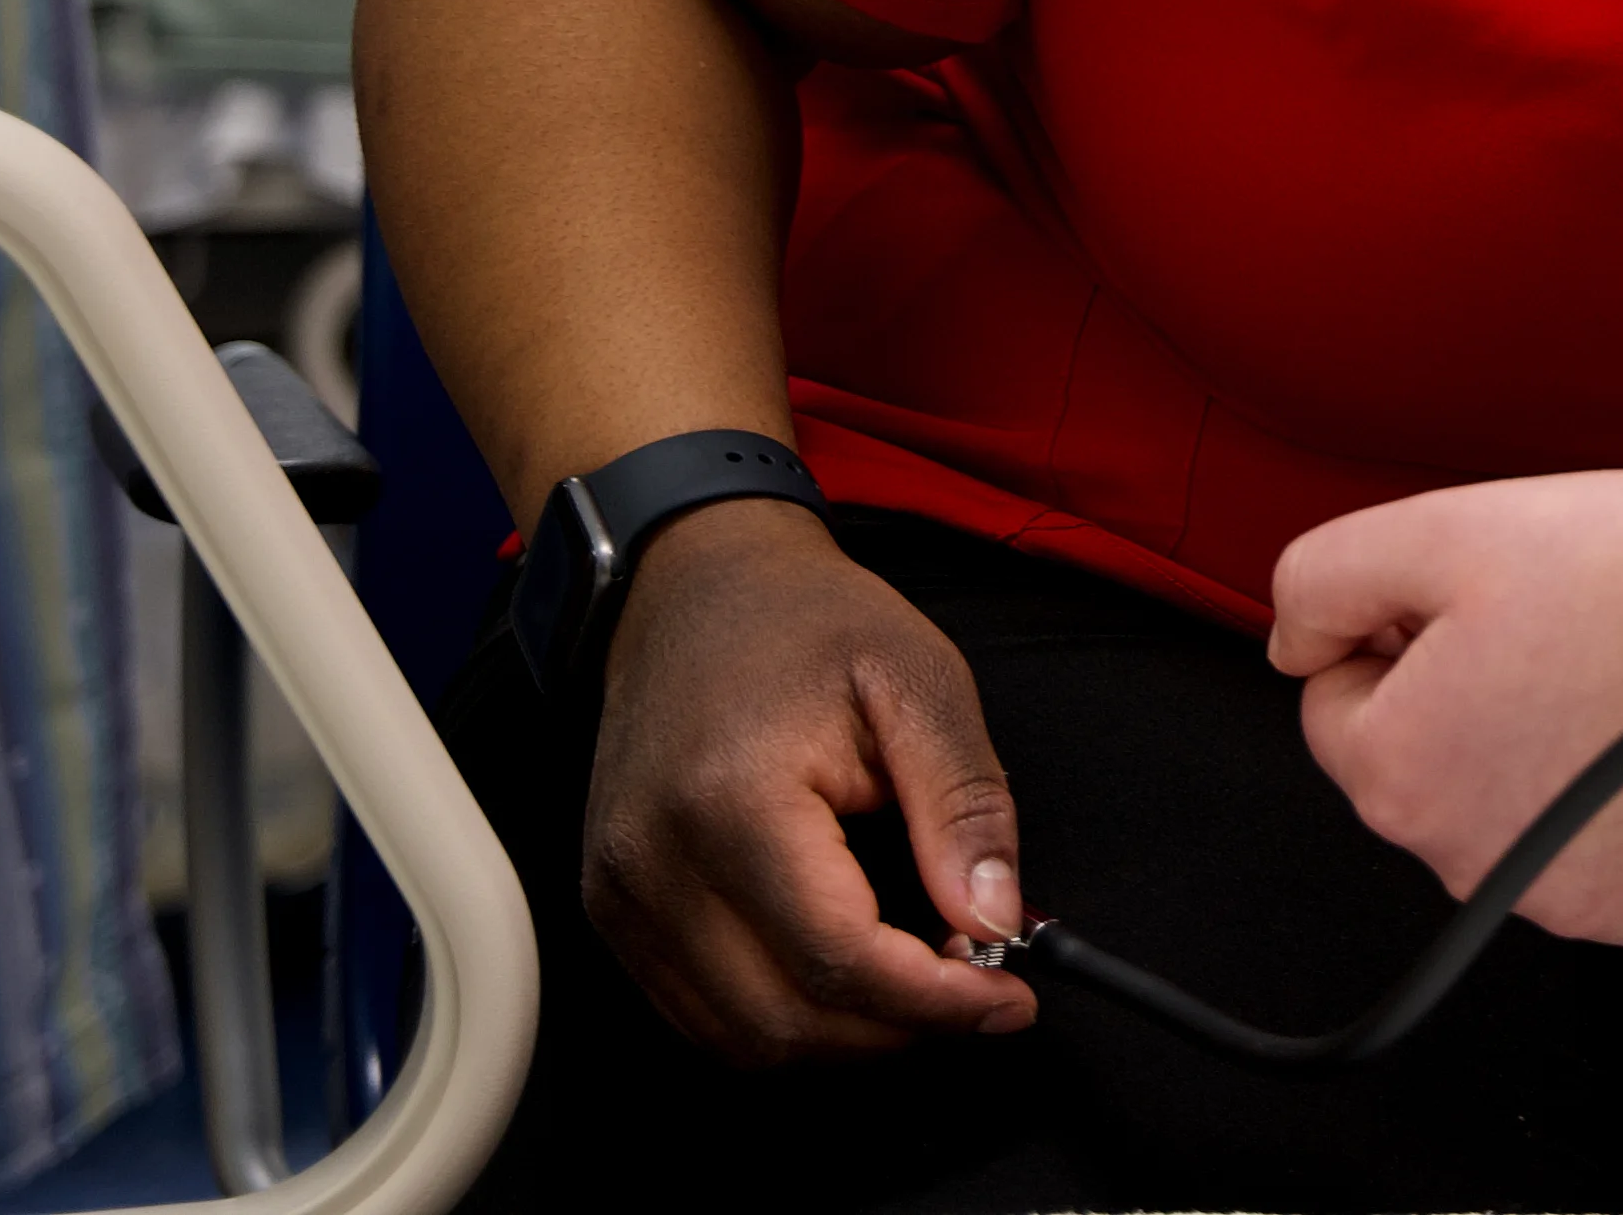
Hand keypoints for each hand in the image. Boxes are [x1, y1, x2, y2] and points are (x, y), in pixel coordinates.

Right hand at [574, 504, 1036, 1065]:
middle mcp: (653, 864)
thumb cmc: (804, 622)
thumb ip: (964, 806)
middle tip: (977, 991)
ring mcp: (619, 895)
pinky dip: (785, 1015)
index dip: (935, 999)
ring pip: (738, 1038)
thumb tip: (997, 920)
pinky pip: (700, 1012)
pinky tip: (849, 970)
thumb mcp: (919, 681)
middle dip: (897, 1029)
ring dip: (844, 1036)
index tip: (1009, 997)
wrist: (692, 585)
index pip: (838, 958)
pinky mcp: (613, 910)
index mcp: (729, 803)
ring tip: (919, 980)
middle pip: (783, 1021)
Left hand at [1271, 459, 1622, 946]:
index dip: (1406, 632)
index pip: (1342, 704)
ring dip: (1550, 751)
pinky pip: (1610, 855)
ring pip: (1520, 815)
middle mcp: (1469, 864)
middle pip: (1434, 766)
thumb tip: (1293, 639)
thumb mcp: (1444, 527)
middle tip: (1559, 627)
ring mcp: (1570, 903)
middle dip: (1475, 697)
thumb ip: (1322, 579)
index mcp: (1400, 772)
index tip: (1481, 604)